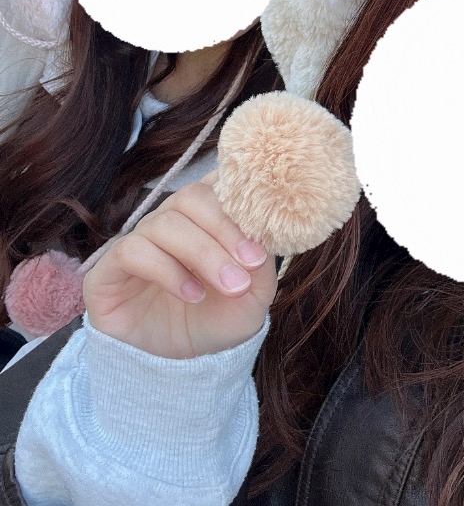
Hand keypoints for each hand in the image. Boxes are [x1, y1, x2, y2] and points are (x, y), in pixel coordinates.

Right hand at [83, 176, 276, 357]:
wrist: (185, 368)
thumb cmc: (219, 320)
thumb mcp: (254, 293)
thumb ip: (261, 260)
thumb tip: (264, 233)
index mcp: (203, 216)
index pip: (213, 183)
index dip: (238, 196)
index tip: (267, 223)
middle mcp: (169, 222)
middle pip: (191, 197)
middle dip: (225, 229)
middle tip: (251, 263)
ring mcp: (137, 242)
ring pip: (164, 223)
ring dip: (203, 253)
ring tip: (229, 286)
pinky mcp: (108, 270)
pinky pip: (131, 251)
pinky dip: (167, 270)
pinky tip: (192, 295)